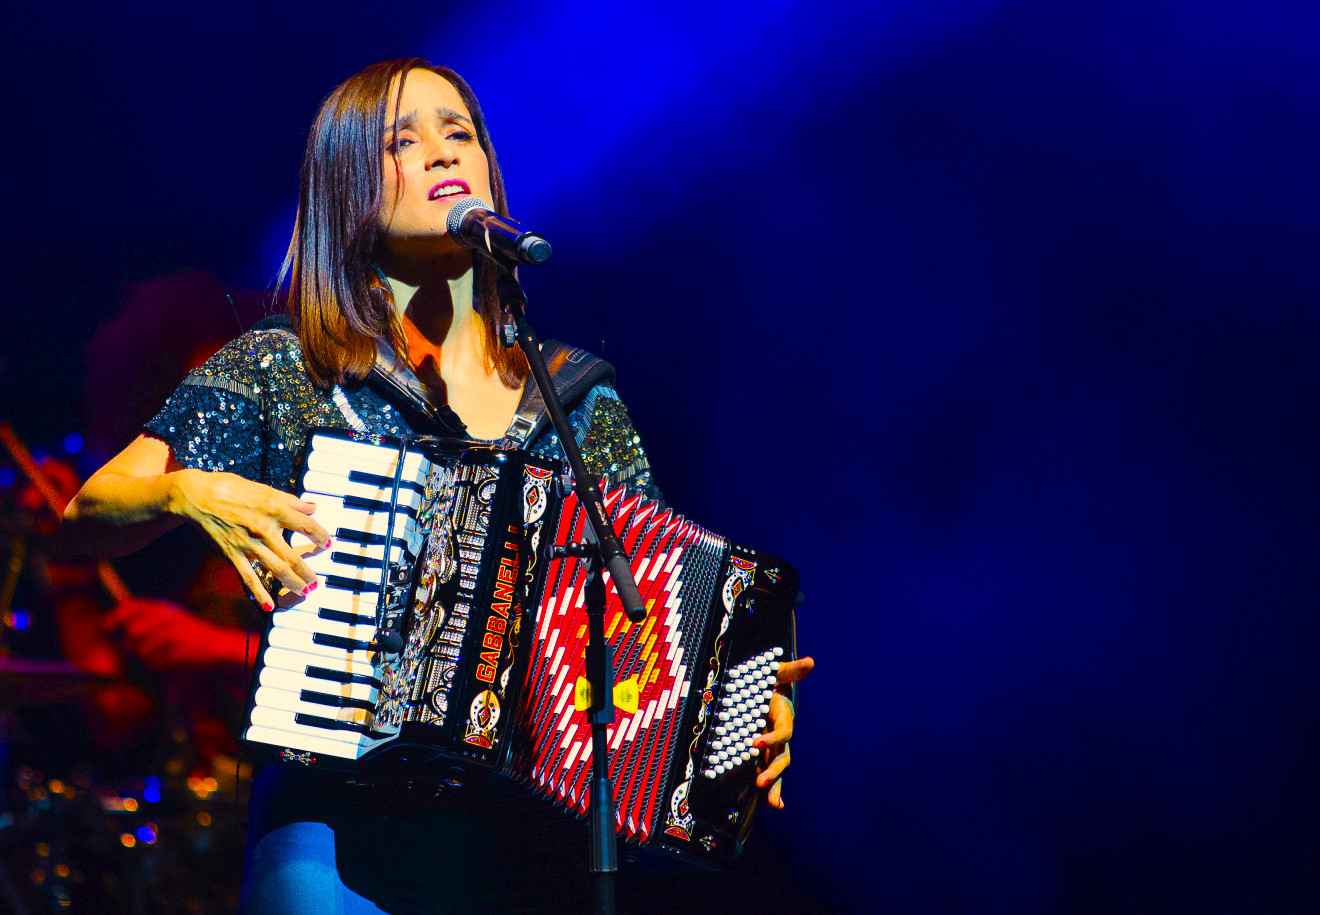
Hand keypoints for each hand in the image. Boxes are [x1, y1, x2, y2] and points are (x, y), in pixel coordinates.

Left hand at [103, 597, 250, 668]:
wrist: (215, 643)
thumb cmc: (187, 629)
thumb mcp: (168, 613)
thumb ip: (142, 613)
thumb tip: (110, 618)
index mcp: (161, 607)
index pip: (128, 607)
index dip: (113, 617)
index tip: (107, 627)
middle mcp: (164, 618)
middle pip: (131, 632)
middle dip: (130, 643)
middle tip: (137, 645)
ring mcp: (170, 635)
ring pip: (140, 650)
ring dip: (144, 655)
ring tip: (159, 651)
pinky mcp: (174, 652)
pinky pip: (152, 663)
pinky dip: (156, 664)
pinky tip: (168, 657)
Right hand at [171, 469, 329, 609]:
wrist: (198, 496)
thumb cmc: (231, 488)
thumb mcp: (265, 489)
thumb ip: (291, 501)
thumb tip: (312, 507)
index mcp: (275, 509)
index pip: (306, 525)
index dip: (320, 535)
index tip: (327, 543)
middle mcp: (265, 529)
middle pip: (293, 555)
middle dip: (307, 571)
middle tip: (317, 581)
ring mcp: (249, 544)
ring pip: (276, 568)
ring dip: (292, 582)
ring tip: (304, 591)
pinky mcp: (233, 554)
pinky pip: (249, 577)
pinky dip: (260, 592)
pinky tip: (270, 605)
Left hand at [754, 655, 813, 808]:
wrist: (766, 688)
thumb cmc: (770, 680)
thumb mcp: (777, 672)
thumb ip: (791, 669)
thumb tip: (810, 661)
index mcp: (784, 718)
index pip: (783, 732)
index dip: (773, 737)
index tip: (757, 741)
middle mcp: (781, 736)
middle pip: (783, 758)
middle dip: (773, 771)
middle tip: (759, 781)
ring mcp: (773, 747)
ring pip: (777, 770)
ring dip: (773, 786)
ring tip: (770, 804)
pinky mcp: (764, 752)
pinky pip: (767, 771)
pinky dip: (769, 788)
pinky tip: (769, 805)